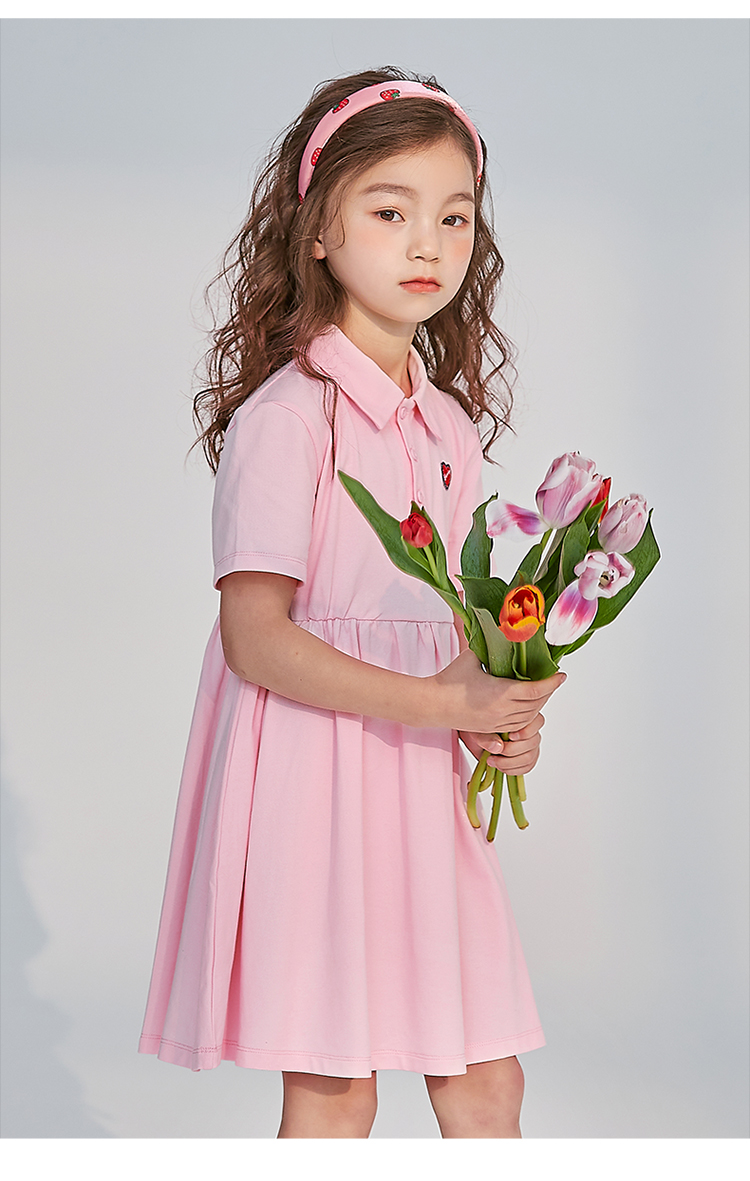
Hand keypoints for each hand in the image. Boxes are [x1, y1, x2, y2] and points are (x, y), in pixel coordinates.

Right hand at [430, 648, 564, 734]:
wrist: (431, 705)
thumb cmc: (449, 680)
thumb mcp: (471, 657)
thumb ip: (488, 644)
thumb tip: (502, 626)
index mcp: (501, 693)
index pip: (536, 690)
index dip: (552, 683)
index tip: (562, 675)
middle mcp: (502, 711)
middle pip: (536, 704)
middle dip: (548, 692)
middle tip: (554, 680)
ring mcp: (497, 722)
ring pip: (528, 717)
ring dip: (539, 705)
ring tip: (543, 692)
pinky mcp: (491, 729)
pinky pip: (517, 725)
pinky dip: (527, 715)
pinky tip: (527, 706)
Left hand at [459, 713, 545, 776]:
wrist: (474, 738)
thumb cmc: (478, 727)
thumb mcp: (477, 729)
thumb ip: (486, 737)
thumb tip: (498, 747)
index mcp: (522, 716)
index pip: (537, 722)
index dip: (526, 732)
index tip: (510, 736)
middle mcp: (528, 730)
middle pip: (532, 742)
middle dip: (512, 751)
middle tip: (494, 754)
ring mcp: (528, 745)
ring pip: (529, 757)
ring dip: (510, 763)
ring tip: (493, 762)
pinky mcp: (524, 757)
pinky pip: (527, 766)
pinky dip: (513, 770)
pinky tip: (501, 767)